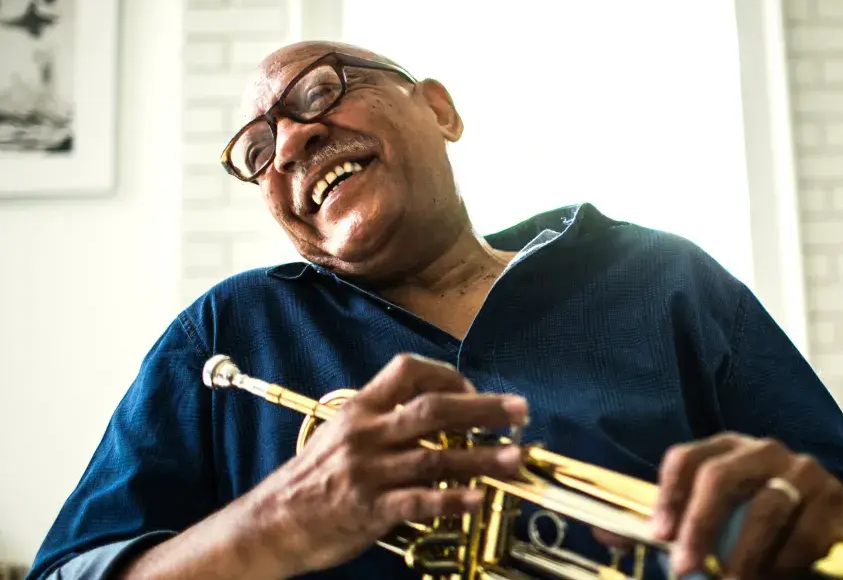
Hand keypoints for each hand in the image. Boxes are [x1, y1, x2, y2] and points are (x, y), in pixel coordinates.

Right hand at [248, 354, 526, 576]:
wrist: (269, 524)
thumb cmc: (312, 479)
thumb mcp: (341, 435)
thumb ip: (384, 420)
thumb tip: (437, 412)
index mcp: (360, 409)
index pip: (408, 371)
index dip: (449, 375)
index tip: (476, 389)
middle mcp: (366, 434)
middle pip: (434, 409)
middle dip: (484, 409)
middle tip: (520, 411)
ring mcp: (368, 472)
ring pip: (436, 457)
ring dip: (482, 457)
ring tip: (516, 458)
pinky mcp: (369, 509)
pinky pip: (419, 501)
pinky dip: (452, 499)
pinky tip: (479, 498)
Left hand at [650, 432, 842, 579]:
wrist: (828, 534)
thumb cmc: (757, 527)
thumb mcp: (712, 524)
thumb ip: (665, 528)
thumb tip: (605, 535)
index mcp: (726, 450)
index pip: (687, 458)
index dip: (668, 496)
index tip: (658, 537)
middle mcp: (764, 449)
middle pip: (721, 476)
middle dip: (699, 526)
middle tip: (685, 570)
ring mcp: (803, 470)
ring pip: (766, 508)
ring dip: (743, 555)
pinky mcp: (836, 499)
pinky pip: (805, 533)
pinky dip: (784, 563)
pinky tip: (775, 576)